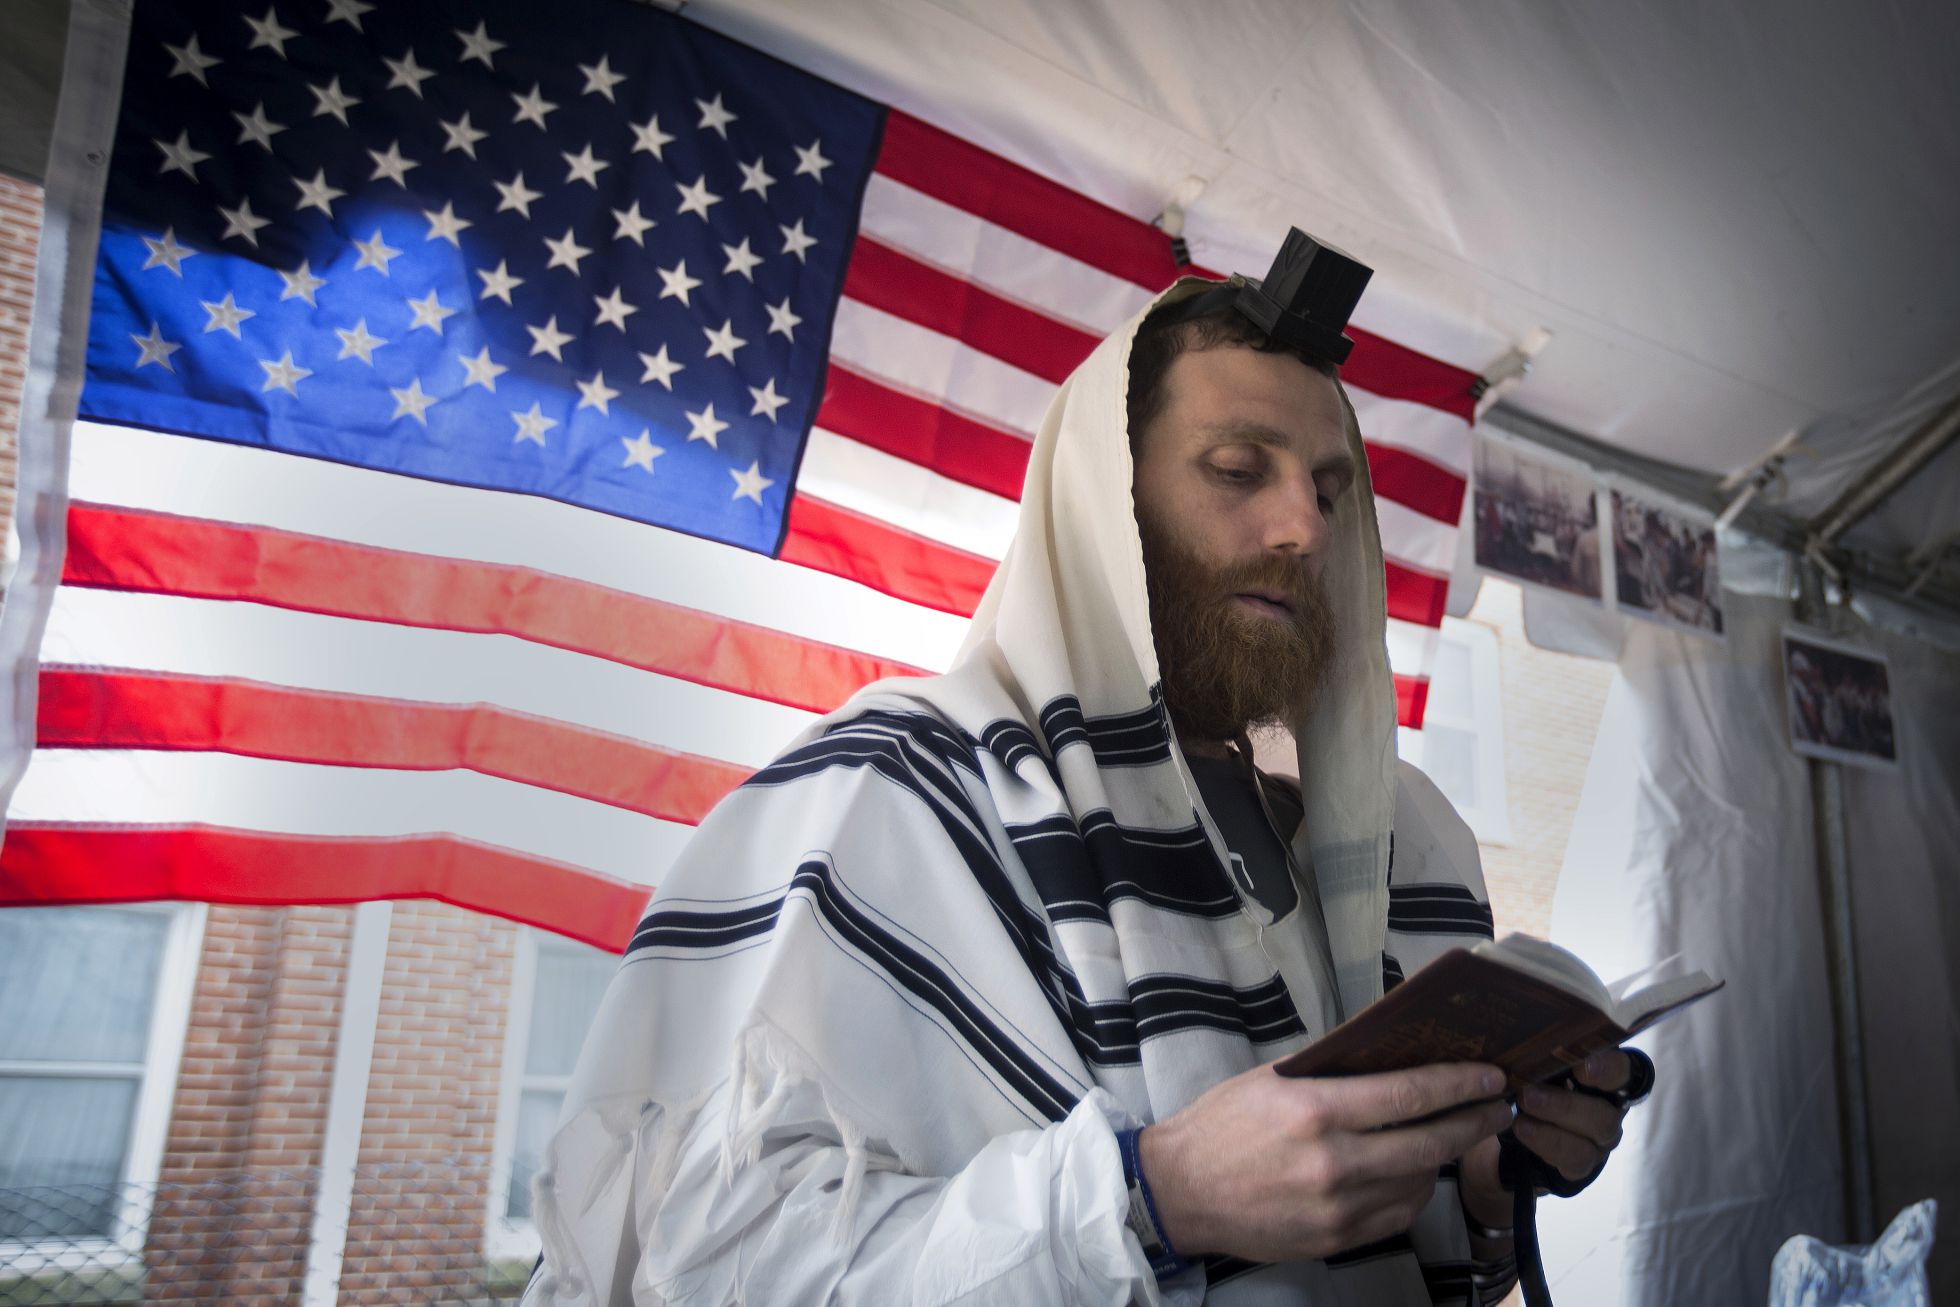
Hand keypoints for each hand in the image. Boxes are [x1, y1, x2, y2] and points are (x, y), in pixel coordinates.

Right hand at [1137, 1059, 1511, 1263]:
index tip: (1492, 1075)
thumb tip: (1390, 1058)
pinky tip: (1416, 1172)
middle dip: (1474, 1120)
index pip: (1409, 1094)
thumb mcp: (1272, 1081)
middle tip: (1501, 1106)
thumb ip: (1331, 1074)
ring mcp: (1336, 1207)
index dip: (1459, 1084)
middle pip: (1429, 1141)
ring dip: (1443, 1156)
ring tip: (1455, 1135)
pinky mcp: (1335, 1238)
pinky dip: (1414, 1190)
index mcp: (1316, 1110)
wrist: (1180, 1191)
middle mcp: (1333, 1161)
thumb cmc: (1222, 1126)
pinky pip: (1396, 1214)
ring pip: (1418, 1181)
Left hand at [1458, 1047, 1633, 1229]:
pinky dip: (1547, 1143)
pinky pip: (1575, 1158)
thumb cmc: (1531, 1079)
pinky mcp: (1582, 1163)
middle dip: (1568, 1102)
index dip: (1607, 1068)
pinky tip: (1522, 1129)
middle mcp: (1609, 1107)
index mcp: (1604, 1075)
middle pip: (1607, 1111)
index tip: (1580, 1065)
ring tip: (1521, 1113)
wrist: (1520, 1124)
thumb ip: (1538, 1048)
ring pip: (1593, 1135)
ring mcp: (1599, 1139)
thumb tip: (1515, 1027)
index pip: (1623, 1069)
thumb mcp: (1535, 1061)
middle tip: (1530, 1092)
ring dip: (1556, 1122)